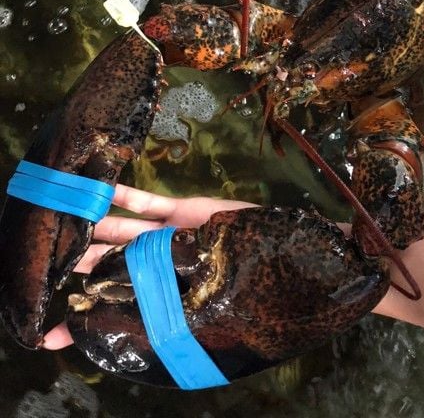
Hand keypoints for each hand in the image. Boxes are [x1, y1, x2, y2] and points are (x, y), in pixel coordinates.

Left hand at [42, 184, 253, 349]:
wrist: (276, 254)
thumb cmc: (243, 285)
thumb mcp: (201, 310)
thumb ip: (163, 311)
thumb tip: (116, 334)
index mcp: (162, 292)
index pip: (116, 305)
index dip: (84, 316)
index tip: (50, 332)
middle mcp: (159, 264)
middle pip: (112, 260)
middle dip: (81, 260)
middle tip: (47, 258)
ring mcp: (169, 235)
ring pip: (123, 229)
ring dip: (96, 225)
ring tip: (63, 220)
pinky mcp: (182, 210)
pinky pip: (149, 203)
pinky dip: (126, 196)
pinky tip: (101, 190)